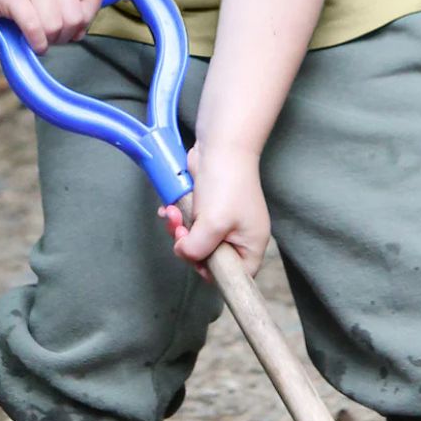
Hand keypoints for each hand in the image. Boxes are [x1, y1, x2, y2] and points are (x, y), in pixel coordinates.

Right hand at [0, 0, 102, 51]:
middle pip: (75, 17)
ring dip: (48, 40)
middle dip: (64, 35)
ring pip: (55, 26)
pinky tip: (32, 43)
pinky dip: (37, 43)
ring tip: (38, 36)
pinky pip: (35, 29)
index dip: (86, 19)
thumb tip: (81, 32)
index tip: (70, 24)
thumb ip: (75, 6)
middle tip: (49, 34)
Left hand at [159, 144, 268, 280]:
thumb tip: (183, 253)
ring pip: (195, 242)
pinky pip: (189, 225)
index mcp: (250, 245)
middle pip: (209, 260)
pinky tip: (169, 209)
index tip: (197, 259)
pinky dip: (177, 219)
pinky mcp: (207, 210)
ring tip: (173, 214)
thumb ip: (197, 249)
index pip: (235, 276)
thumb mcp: (213, 225)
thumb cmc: (227, 183)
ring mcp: (223, 224)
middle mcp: (238, 237)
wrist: (221, 145)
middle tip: (181, 230)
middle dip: (189, 247)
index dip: (213, 273)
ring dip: (178, 230)